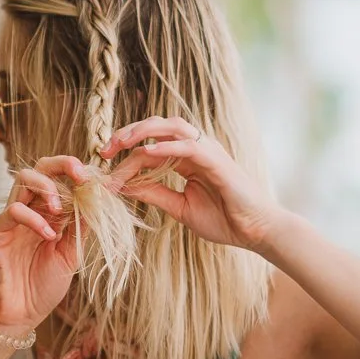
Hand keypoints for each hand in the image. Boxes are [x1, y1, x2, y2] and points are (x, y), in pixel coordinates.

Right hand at [0, 156, 89, 332]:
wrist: (18, 316)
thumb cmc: (42, 286)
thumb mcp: (71, 254)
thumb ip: (82, 227)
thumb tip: (102, 198)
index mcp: (48, 213)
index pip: (60, 178)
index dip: (79, 173)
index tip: (100, 180)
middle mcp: (29, 210)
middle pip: (39, 168)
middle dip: (62, 164)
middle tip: (81, 175)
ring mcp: (11, 219)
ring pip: (22, 180)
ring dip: (47, 187)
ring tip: (60, 209)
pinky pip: (13, 211)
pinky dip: (34, 219)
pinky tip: (48, 236)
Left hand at [101, 117, 282, 251]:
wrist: (255, 231)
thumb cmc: (224, 219)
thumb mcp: (179, 207)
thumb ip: (153, 193)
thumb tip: (122, 187)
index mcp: (186, 158)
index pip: (149, 147)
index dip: (125, 157)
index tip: (104, 173)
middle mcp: (195, 149)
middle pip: (157, 127)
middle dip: (128, 133)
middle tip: (105, 149)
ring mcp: (207, 151)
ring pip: (171, 128)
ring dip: (144, 131)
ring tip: (121, 142)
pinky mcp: (217, 160)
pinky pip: (188, 146)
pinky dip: (166, 147)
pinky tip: (146, 153)